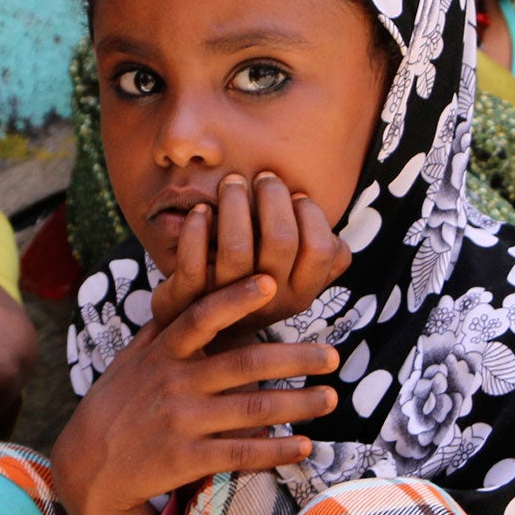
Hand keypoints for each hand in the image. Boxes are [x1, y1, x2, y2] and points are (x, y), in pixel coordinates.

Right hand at [54, 275, 338, 514]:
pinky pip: (242, 453)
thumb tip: (185, 286)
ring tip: (330, 399)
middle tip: (333, 356)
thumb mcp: (130, 360)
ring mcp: (182, 423)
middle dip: (296, 358)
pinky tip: (304, 445)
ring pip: (253, 410)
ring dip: (299, 404)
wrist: (88, 467)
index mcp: (164, 354)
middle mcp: (174, 384)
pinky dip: (277, 449)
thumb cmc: (115, 405)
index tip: (271, 281)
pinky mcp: (187, 459)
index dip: (236, 298)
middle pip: (245, 365)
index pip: (202, 317)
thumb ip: (162, 329)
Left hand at [149, 172, 350, 330]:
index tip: (296, 194)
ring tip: (232, 183)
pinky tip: (200, 209)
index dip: (310, 213)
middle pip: (281, 240)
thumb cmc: (258, 288)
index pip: (320, 248)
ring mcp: (231, 302)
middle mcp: (271, 301)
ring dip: (234, 204)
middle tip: (264, 178)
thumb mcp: (295, 278)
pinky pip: (195, 261)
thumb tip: (321, 216)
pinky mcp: (193, 300)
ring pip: (237, 248)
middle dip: (273, 196)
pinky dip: (196, 228)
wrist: (209, 336)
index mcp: (302, 294)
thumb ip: (316, 254)